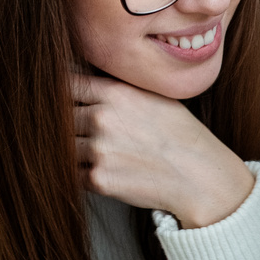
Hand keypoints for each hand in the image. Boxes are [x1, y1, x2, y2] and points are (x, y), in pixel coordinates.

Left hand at [72, 73, 254, 227]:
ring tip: (101, 153)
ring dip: (74, 151)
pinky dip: (81, 174)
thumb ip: (115, 88)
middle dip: (70, 126)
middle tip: (87, 133)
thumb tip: (83, 80)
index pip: (65, 85)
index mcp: (114, 92)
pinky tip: (106, 170)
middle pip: (60, 118)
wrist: (199, 175)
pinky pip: (72, 174)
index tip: (62, 101)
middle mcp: (102, 118)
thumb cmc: (179, 135)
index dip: (62, 94)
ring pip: (63, 147)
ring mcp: (98, 150)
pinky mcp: (98, 179)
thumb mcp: (151, 96)